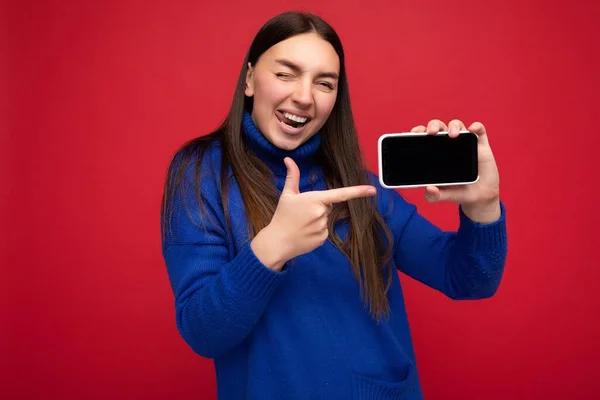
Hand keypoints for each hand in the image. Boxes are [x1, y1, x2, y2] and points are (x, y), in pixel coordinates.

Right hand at [251, 157, 376, 270]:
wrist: (277, 242)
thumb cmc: (282, 216)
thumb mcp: (287, 195)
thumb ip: (292, 176)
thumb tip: (288, 159)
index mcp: (315, 200)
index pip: (340, 194)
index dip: (358, 192)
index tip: (373, 190)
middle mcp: (322, 213)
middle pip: (328, 206)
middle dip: (318, 208)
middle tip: (301, 213)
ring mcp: (323, 227)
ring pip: (326, 219)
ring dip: (316, 220)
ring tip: (301, 224)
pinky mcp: (323, 239)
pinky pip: (324, 231)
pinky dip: (316, 231)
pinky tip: (304, 232)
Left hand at [410, 119, 500, 223]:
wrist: (479, 196)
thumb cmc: (458, 191)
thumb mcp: (444, 194)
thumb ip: (434, 195)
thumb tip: (429, 189)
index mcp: (435, 152)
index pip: (424, 136)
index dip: (418, 131)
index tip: (413, 134)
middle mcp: (448, 144)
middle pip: (439, 127)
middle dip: (433, 125)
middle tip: (431, 133)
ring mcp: (465, 143)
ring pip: (457, 125)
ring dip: (453, 126)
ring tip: (453, 135)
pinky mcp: (481, 145)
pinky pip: (479, 130)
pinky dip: (476, 126)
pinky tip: (472, 129)